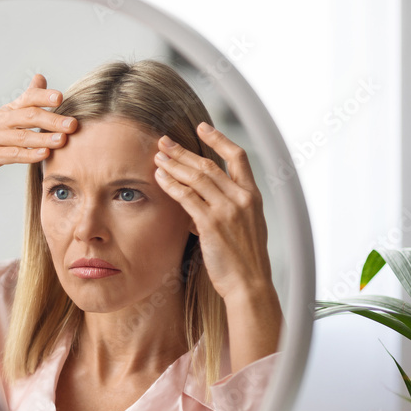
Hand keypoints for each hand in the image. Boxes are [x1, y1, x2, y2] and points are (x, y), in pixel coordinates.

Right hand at [0, 74, 77, 195]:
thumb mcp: (6, 116)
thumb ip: (26, 99)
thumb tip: (40, 77)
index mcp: (8, 111)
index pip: (27, 98)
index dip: (43, 97)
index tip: (61, 98)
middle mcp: (0, 121)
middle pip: (28, 116)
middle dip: (52, 120)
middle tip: (72, 124)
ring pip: (21, 136)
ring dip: (43, 138)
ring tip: (62, 140)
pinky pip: (11, 155)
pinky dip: (28, 154)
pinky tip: (43, 155)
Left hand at [153, 123, 273, 302]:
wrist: (249, 284)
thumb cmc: (243, 261)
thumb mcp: (241, 229)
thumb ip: (222, 211)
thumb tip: (194, 207)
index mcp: (253, 196)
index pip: (237, 157)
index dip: (219, 139)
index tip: (203, 127)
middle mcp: (242, 198)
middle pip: (209, 164)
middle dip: (183, 151)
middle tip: (164, 141)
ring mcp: (228, 210)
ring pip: (197, 177)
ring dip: (174, 165)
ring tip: (157, 157)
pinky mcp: (212, 224)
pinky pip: (187, 198)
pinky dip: (172, 185)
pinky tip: (159, 178)